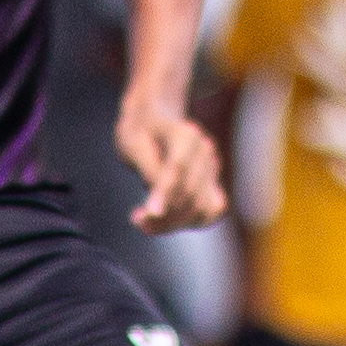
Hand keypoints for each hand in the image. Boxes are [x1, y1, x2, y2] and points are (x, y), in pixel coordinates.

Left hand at [119, 114, 228, 232]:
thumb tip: (159, 204)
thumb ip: (147, 170)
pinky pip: (209, 213)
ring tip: (145, 223)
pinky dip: (188, 222)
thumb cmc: (139, 133)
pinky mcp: (213, 184)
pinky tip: (164, 223)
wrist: (154, 121)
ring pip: (201, 208)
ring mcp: (212, 167)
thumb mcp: (132, 145)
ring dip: (174, 223)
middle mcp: (205, 150)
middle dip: (164, 215)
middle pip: (191, 193)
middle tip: (136, 220)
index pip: (178, 167)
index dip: (165, 193)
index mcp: (185, 134)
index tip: (149, 214)